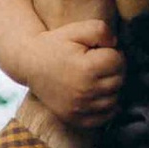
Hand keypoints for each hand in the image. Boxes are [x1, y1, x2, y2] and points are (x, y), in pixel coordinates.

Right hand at [23, 15, 125, 134]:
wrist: (29, 64)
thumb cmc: (54, 45)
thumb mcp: (76, 29)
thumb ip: (101, 30)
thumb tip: (116, 44)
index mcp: (86, 68)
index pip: (118, 61)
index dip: (113, 52)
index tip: (101, 51)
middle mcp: (84, 91)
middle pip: (119, 80)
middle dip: (114, 69)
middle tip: (100, 63)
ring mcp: (79, 108)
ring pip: (115, 99)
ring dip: (111, 88)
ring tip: (98, 77)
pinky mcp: (74, 118)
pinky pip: (104, 118)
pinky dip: (106, 107)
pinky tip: (97, 94)